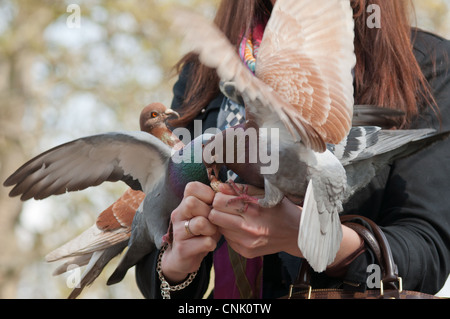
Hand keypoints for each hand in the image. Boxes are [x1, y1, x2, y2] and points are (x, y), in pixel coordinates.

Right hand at [161, 182, 219, 283]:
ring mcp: (178, 232)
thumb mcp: (207, 215)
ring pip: (200, 223)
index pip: (191, 187)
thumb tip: (226, 190)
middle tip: (212, 221)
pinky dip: (212, 244)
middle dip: (209, 212)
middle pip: (191, 202)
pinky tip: (208, 245)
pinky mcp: (183, 249)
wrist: (183, 258)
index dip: (207, 194)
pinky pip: (205, 242)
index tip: (212, 205)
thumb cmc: (201, 232)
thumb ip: (214, 203)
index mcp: (183, 204)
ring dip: (211, 229)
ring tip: (211, 233)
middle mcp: (178, 215)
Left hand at [210, 183, 363, 271]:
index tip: (225, 196)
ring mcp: (246, 243)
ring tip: (236, 217)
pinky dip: (231, 232)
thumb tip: (218, 186)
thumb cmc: (280, 209)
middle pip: (214, 216)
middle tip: (226, 207)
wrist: (297, 234)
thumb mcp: (265, 193)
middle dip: (217, 209)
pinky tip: (242, 228)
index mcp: (254, 210)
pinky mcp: (246, 252)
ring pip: (219, 228)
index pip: (219, 201)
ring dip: (223, 221)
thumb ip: (240, 189)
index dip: (220, 197)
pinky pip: (227, 239)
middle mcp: (249, 229)